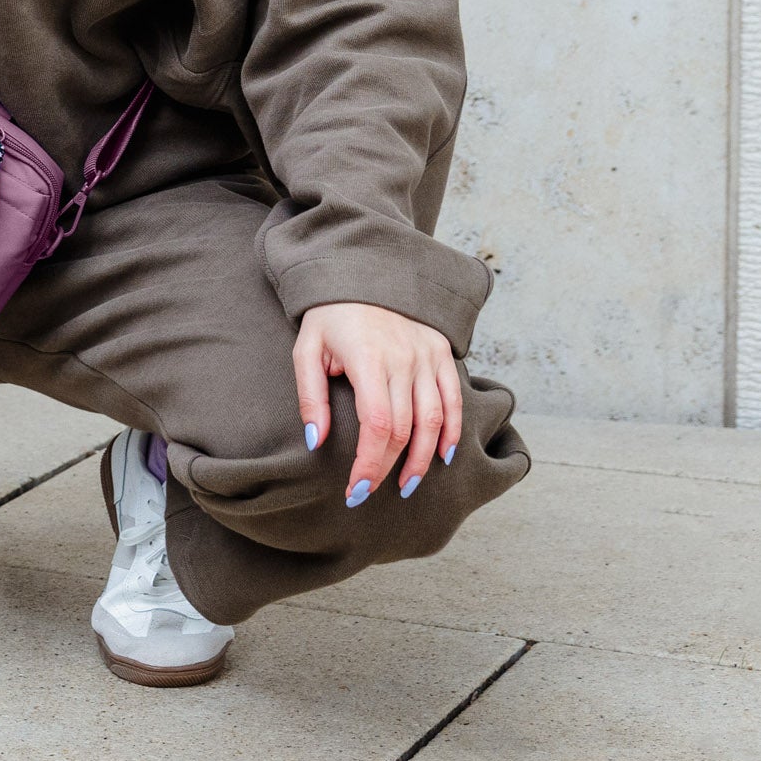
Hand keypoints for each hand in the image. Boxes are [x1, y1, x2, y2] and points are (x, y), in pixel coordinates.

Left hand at [293, 301, 463, 503]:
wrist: (364, 268)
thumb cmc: (329, 314)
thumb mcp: (307, 349)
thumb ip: (311, 397)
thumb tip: (315, 442)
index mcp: (368, 359)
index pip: (376, 425)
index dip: (369, 464)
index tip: (356, 489)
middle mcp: (403, 359)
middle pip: (403, 429)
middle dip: (387, 468)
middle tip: (370, 492)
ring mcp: (426, 356)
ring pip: (433, 420)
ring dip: (422, 459)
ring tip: (407, 485)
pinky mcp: (440, 353)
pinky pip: (453, 399)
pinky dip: (451, 431)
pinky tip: (442, 456)